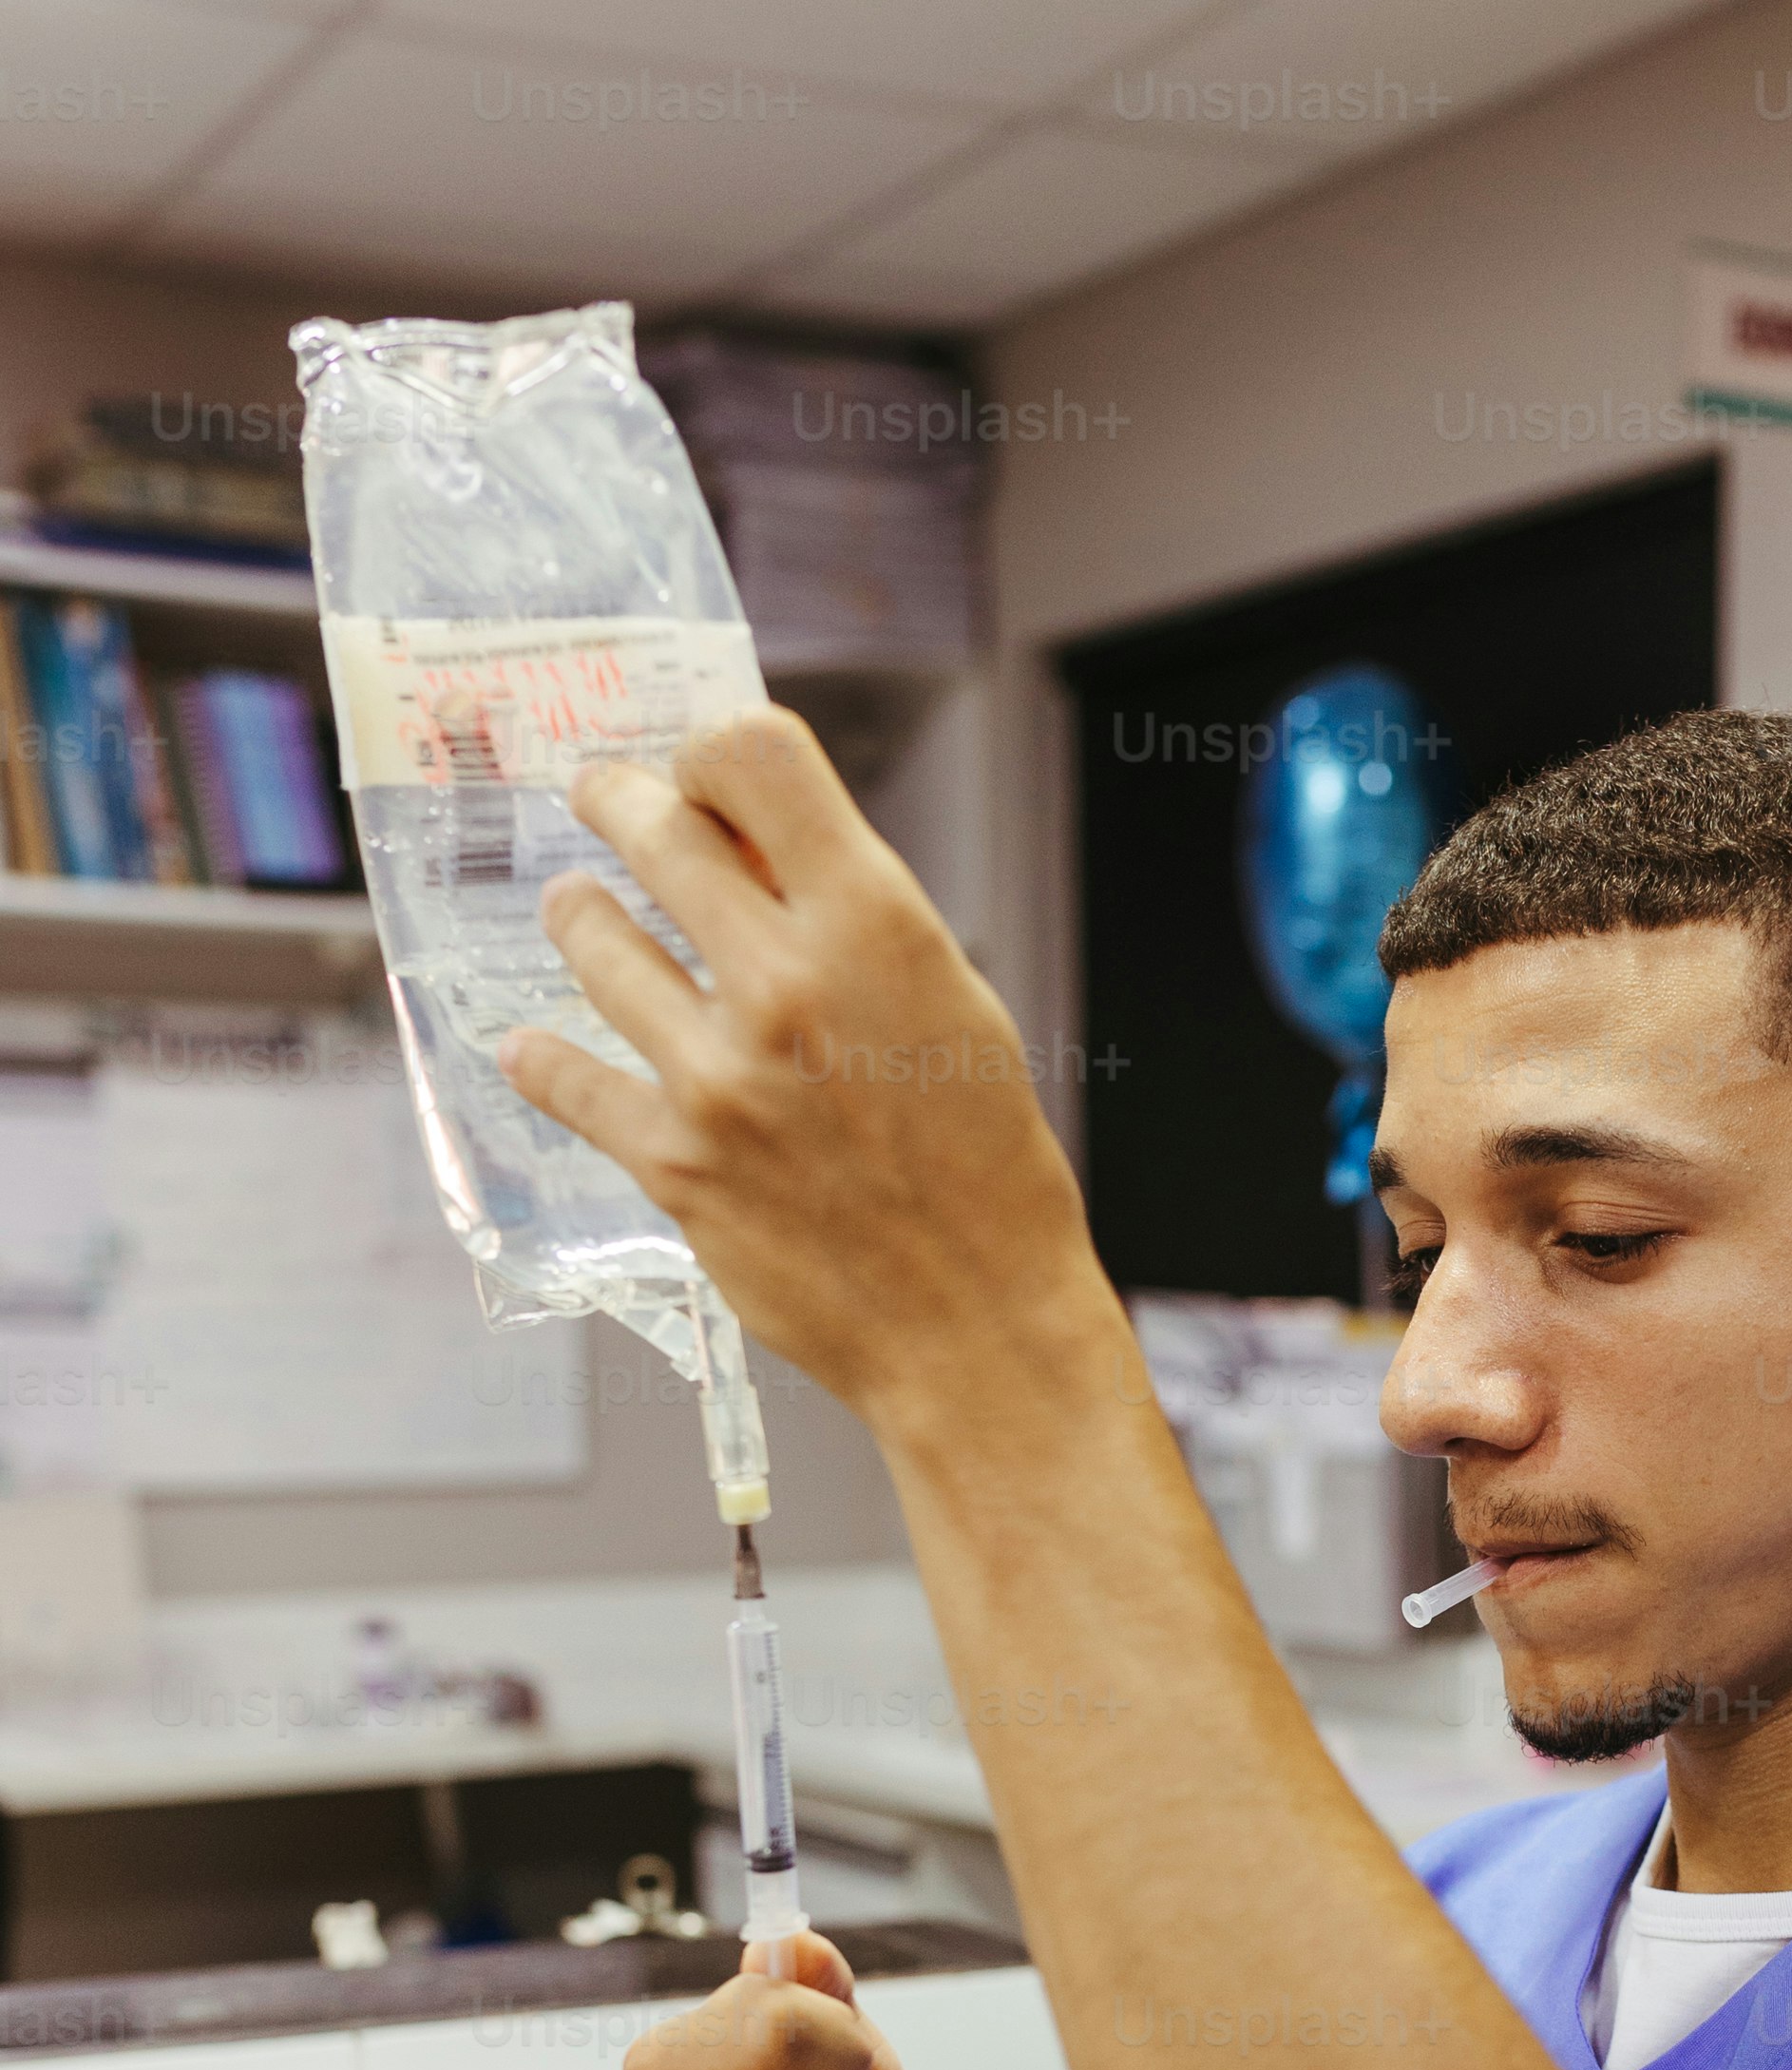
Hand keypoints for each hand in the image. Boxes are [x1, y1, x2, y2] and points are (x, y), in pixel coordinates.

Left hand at [498, 706, 1093, 1432]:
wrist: (976, 1323)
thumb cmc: (983, 1166)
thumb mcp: (952, 1005)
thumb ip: (853, 921)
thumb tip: (752, 845)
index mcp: (877, 928)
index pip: (752, 755)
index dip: (713, 746)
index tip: (701, 770)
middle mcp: (788, 985)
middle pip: (654, 828)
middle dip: (617, 798)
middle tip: (604, 798)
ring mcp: (718, 1075)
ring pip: (593, 938)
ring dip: (579, 913)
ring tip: (578, 911)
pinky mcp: (673, 1161)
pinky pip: (569, 1080)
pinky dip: (543, 1058)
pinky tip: (530, 1048)